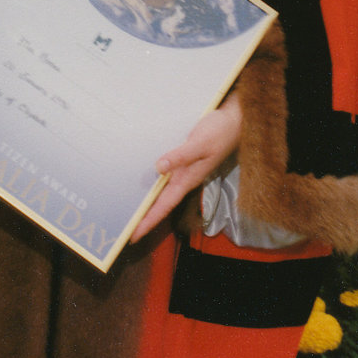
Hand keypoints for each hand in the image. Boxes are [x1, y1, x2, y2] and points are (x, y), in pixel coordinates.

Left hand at [129, 94, 241, 241]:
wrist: (233, 121)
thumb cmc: (218, 133)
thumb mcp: (200, 144)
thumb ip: (180, 156)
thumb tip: (159, 168)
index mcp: (188, 179)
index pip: (164, 206)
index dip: (149, 221)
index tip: (133, 236)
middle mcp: (184, 178)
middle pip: (161, 203)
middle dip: (144, 217)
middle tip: (124, 230)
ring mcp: (183, 170)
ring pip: (162, 191)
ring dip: (148, 202)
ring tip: (129, 211)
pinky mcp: (183, 160)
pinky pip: (164, 176)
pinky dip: (152, 182)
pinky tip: (142, 181)